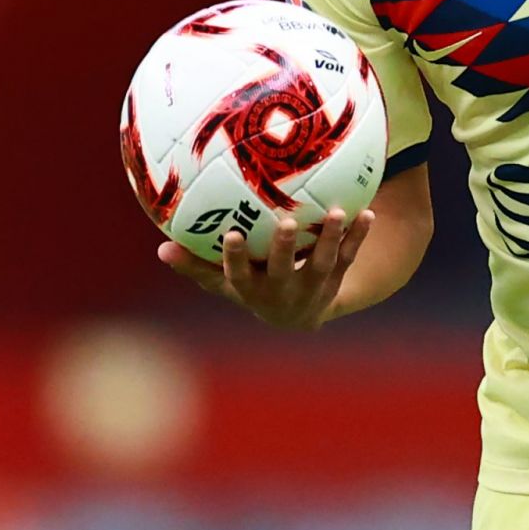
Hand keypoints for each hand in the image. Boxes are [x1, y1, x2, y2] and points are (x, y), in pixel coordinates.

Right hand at [158, 207, 374, 331]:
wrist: (298, 317)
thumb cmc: (252, 288)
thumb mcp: (224, 284)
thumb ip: (196, 266)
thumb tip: (161, 249)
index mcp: (253, 289)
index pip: (239, 276)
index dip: (235, 258)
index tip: (230, 234)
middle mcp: (283, 290)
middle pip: (284, 270)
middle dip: (286, 248)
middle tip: (288, 222)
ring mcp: (313, 285)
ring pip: (324, 262)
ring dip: (331, 238)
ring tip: (337, 212)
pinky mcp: (336, 278)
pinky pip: (350, 255)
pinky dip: (358, 236)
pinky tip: (367, 213)